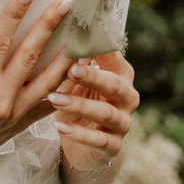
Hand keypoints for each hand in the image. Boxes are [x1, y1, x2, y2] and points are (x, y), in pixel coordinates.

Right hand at [0, 0, 73, 180]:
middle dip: (48, 25)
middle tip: (66, 2)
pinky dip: (66, 85)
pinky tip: (79, 67)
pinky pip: (49, 103)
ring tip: (81, 30)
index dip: (13, 15)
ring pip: (49, 81)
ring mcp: (13, 116)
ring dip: (66, 53)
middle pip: (30, 56)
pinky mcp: (20, 126)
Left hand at [51, 52, 138, 174]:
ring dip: (79, 105)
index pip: (115, 58)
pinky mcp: (114, 146)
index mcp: (121, 75)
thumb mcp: (76, 82)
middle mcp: (128, 97)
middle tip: (71, 69)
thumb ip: (73, 65)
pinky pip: (99, 141)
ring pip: (106, 113)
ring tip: (55, 99)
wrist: (84, 145)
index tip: (83, 37)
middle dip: (93, 76)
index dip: (101, 48)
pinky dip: (79, 134)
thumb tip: (61, 40)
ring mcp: (123, 123)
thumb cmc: (80, 102)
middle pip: (115, 85)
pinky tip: (60, 127)